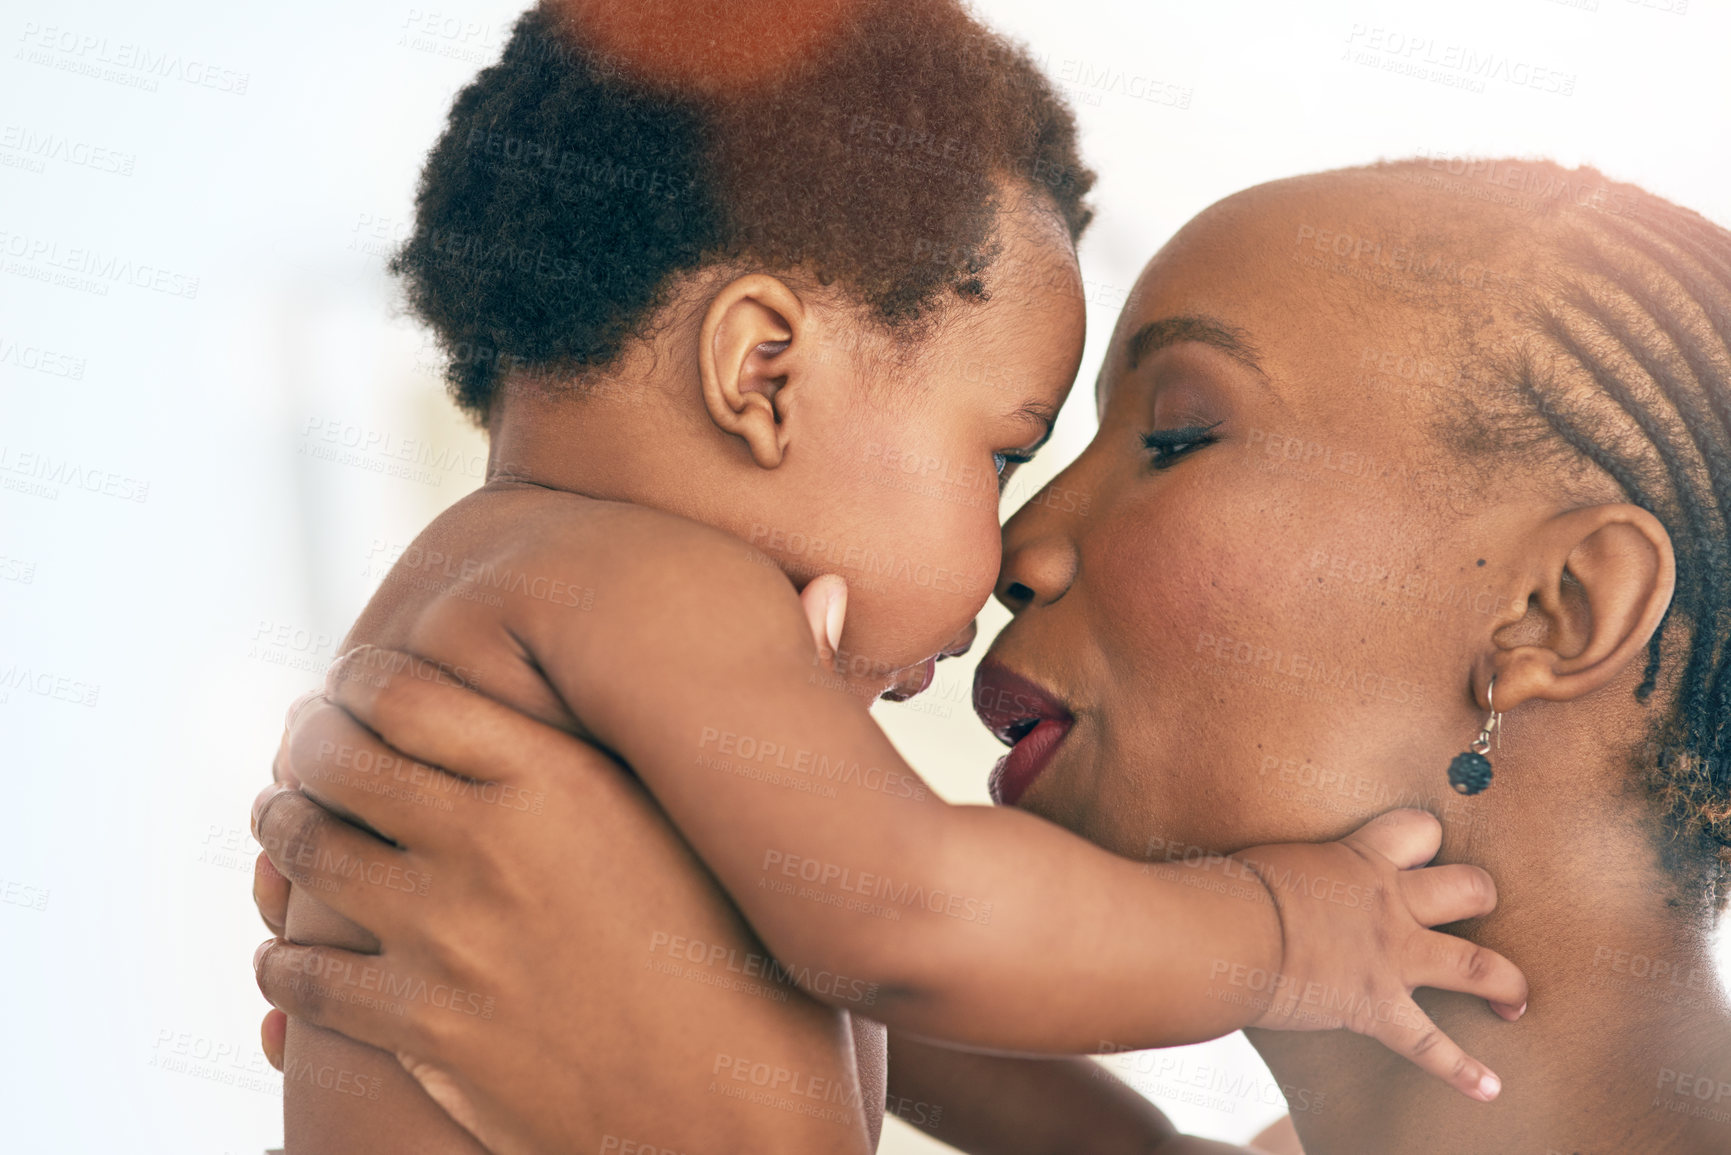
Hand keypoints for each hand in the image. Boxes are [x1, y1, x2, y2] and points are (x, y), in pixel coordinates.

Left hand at [252, 577, 852, 1070]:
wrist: (739, 1139)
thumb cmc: (778, 985)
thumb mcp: (777, 841)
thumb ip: (774, 712)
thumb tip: (832, 592)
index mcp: (566, 780)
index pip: (412, 693)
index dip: (368, 677)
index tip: (359, 679)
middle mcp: (487, 846)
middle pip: (340, 760)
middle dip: (309, 743)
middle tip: (305, 745)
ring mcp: (442, 941)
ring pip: (309, 855)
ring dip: (284, 831)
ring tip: (283, 821)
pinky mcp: (421, 1031)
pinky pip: (304, 974)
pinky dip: (282, 952)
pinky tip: (285, 948)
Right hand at [1229, 809, 1526, 1100]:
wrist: (1227, 932)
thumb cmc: (1231, 891)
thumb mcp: (1269, 863)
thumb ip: (1290, 874)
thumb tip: (1262, 884)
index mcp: (1359, 861)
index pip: (1417, 829)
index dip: (1426, 839)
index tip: (1423, 850)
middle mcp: (1389, 904)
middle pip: (1468, 887)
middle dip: (1481, 897)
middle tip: (1479, 909)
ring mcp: (1391, 957)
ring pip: (1474, 963)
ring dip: (1505, 981)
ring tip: (1516, 999)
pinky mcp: (1377, 1006)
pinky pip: (1428, 1044)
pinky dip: (1461, 1069)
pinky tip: (1489, 1088)